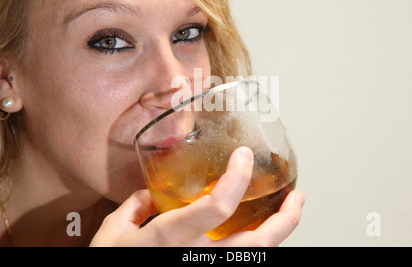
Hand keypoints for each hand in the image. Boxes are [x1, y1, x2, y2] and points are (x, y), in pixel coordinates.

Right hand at [90, 147, 304, 246]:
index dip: (237, 179)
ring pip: (255, 257)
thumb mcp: (112, 234)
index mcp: (169, 239)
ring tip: (290, 213)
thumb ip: (134, 207)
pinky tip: (263, 236)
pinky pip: (243, 262)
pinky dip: (258, 247)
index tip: (243, 157)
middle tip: (297, 197)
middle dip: (283, 219)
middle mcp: (195, 258)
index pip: (216, 208)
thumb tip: (150, 195)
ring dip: (279, 234)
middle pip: (255, 243)